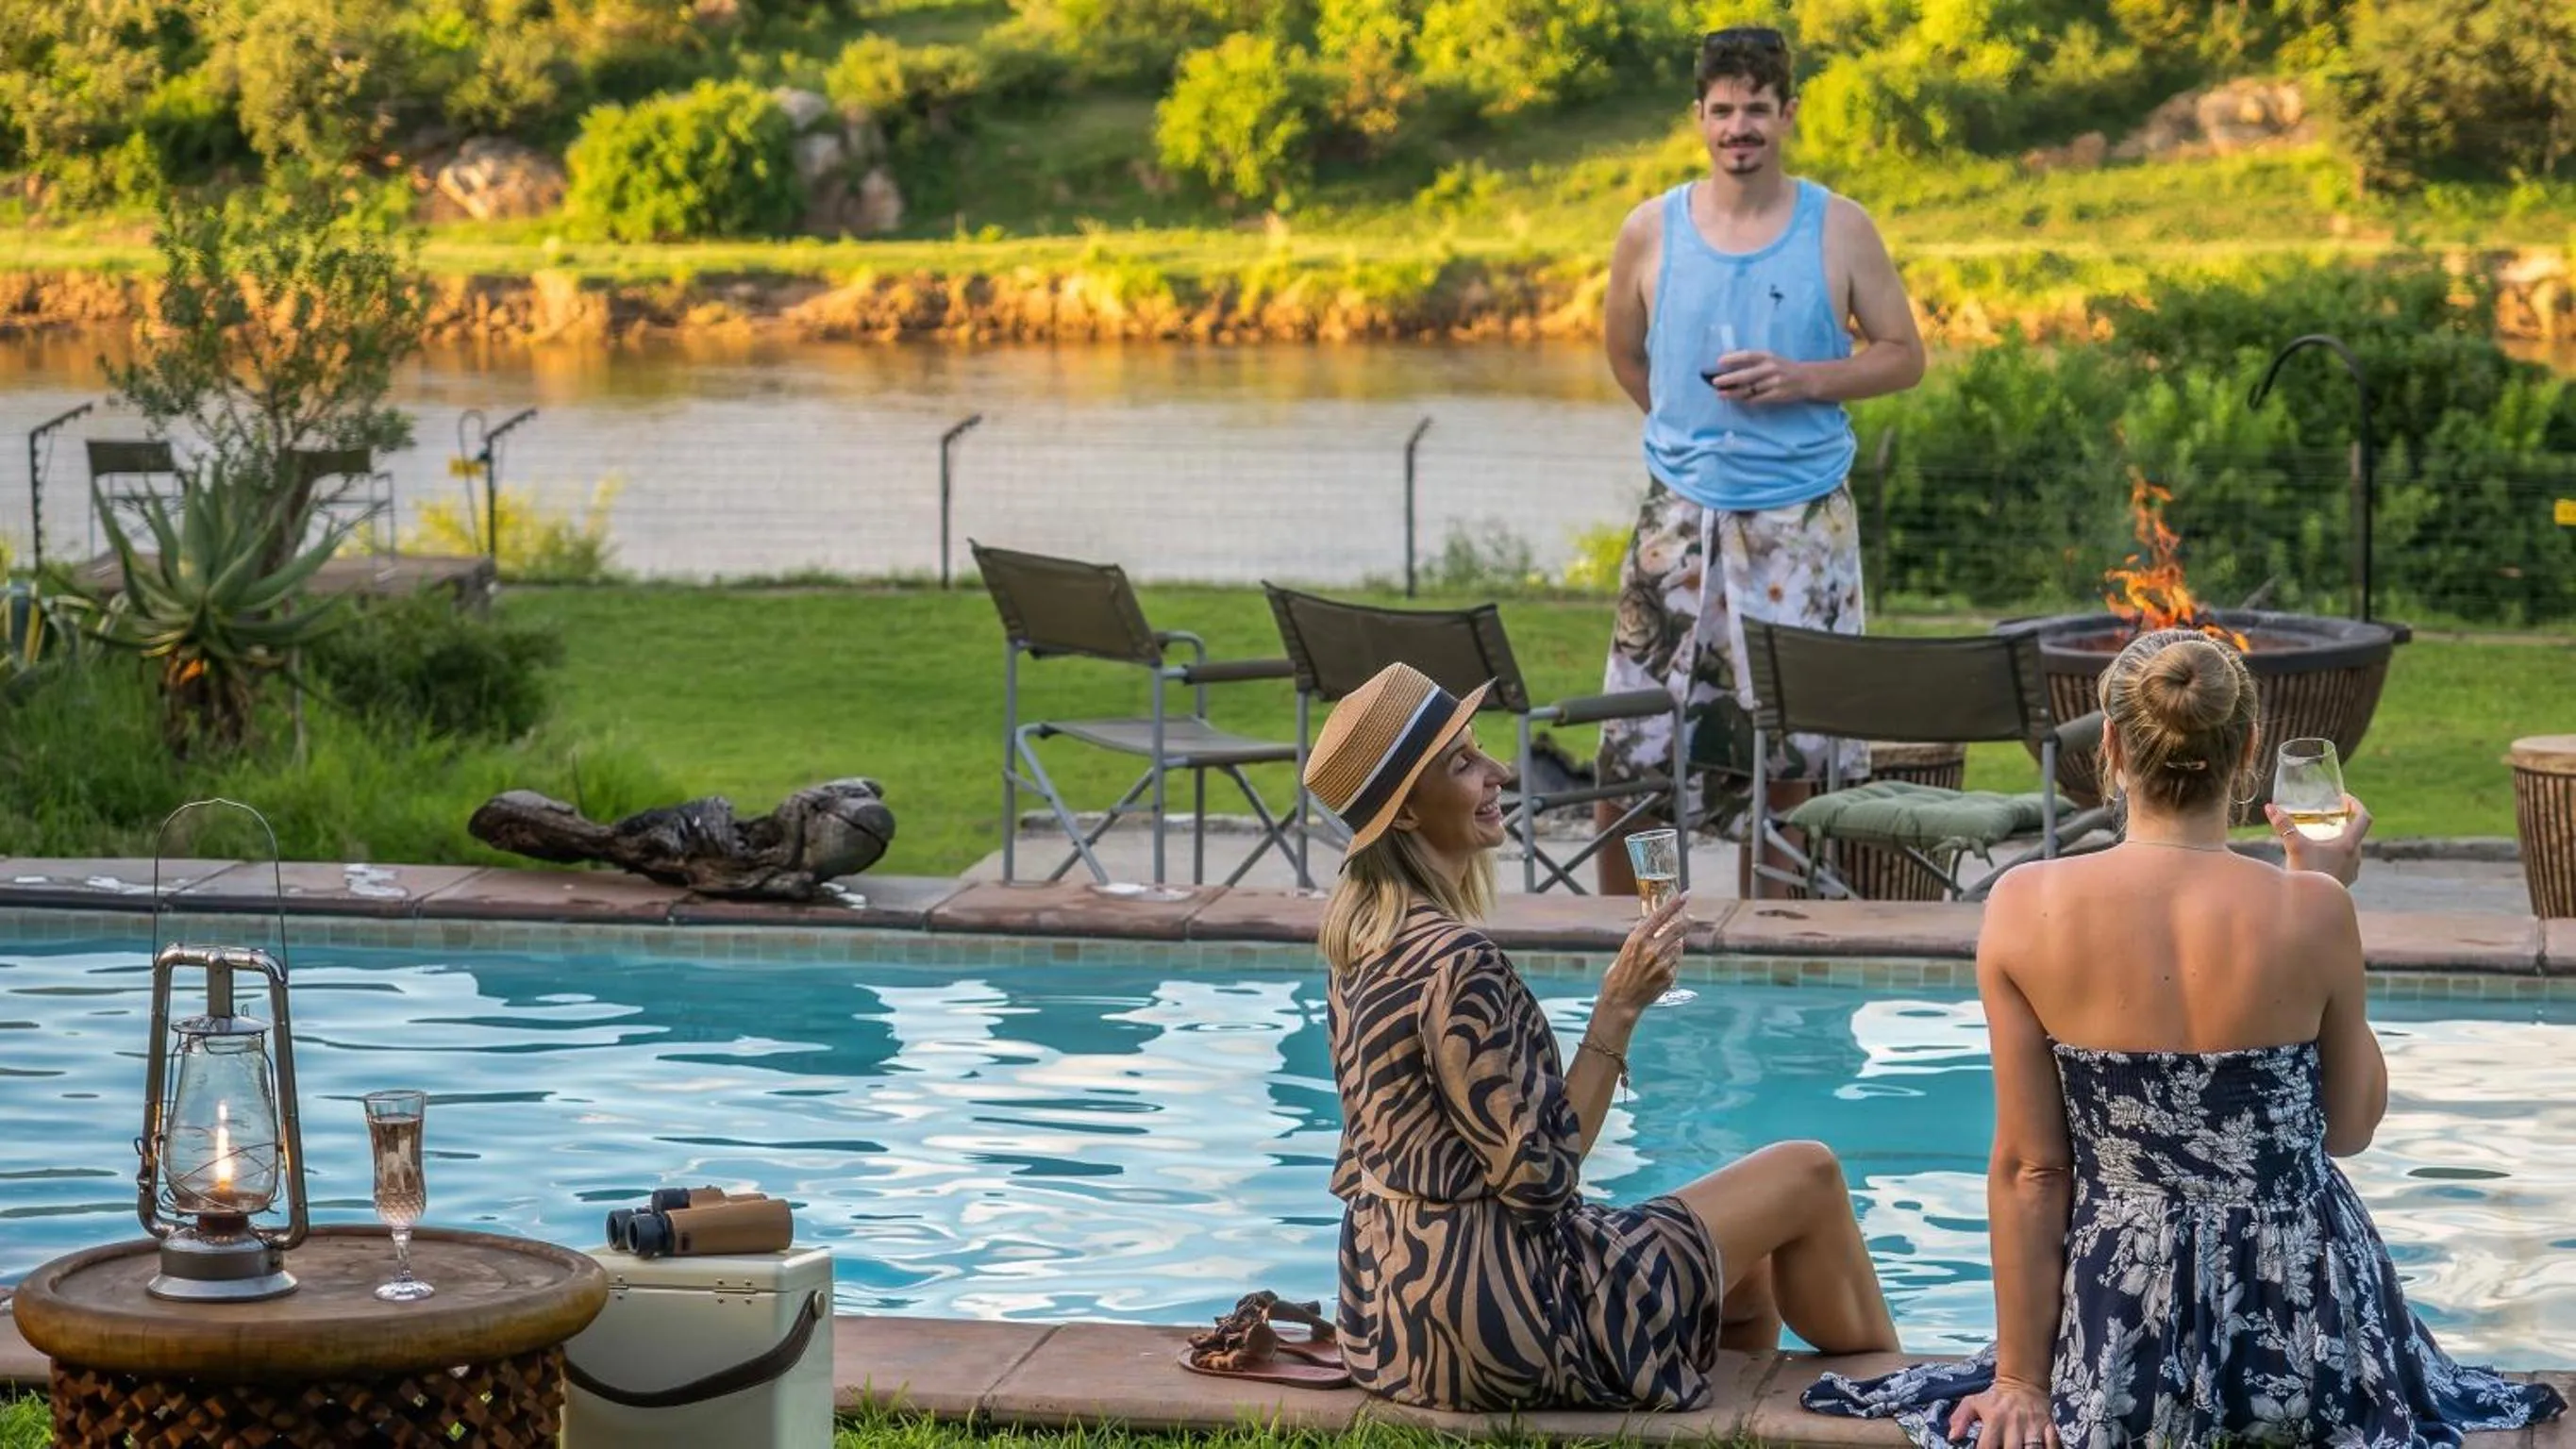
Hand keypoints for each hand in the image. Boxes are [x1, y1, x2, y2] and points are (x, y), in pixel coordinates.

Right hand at [1599, 892, 1688, 1016]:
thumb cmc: (1618, 975)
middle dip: (1686, 922)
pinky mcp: (1669, 977)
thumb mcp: (1626, 951)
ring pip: (1677, 948)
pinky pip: (1675, 964)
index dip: (1674, 904)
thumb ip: (1642, 940)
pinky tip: (1657, 972)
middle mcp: (1652, 949)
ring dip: (1673, 948)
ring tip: (1658, 959)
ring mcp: (1662, 964)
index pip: (1660, 916)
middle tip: (1691, 918)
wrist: (1621, 1002)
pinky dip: (1670, 964)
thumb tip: (1657, 928)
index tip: (1685, 895)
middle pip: (1677, 930)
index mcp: (1637, 939)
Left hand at [1709, 351, 1811, 403]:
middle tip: (1715, 382)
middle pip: (1746, 375)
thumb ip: (1753, 362)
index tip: (1719, 362)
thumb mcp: (1770, 359)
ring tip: (1720, 394)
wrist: (1806, 379)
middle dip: (1728, 379)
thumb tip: (1728, 366)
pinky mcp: (1777, 395)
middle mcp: (1771, 368)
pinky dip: (1746, 400)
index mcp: (1767, 356)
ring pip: (1749, 389)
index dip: (1733, 358)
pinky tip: (1738, 399)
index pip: (1747, 355)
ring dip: (1733, 393)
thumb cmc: (1783, 367)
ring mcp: (1775, 382)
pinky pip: (1757, 399)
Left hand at [1947, 1375, 2057, 1448]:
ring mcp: (2033, 1427)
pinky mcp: (2049, 1427)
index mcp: (1994, 1420)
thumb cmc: (1995, 1399)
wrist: (2023, 1383)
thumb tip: (1953, 1437)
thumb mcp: (1973, 1403)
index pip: (1987, 1447)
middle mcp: (2014, 1425)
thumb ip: (1960, 1419)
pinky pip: (2054, 1444)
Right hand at [2266, 792, 2370, 886]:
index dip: (2356, 805)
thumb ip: (2283, 825)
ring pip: (2351, 849)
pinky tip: (2321, 858)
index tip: (2344, 799)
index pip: (2363, 818)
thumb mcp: (2294, 846)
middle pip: (2356, 833)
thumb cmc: (2307, 873)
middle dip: (2344, 822)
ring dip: (2340, 840)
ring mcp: (2352, 870)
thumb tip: (2270, 807)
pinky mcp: (2345, 881)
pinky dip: (2336, 855)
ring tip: (2323, 837)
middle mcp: (2355, 857)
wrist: (2312, 905)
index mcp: (2348, 845)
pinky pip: (2346, 863)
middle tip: (2329, 816)